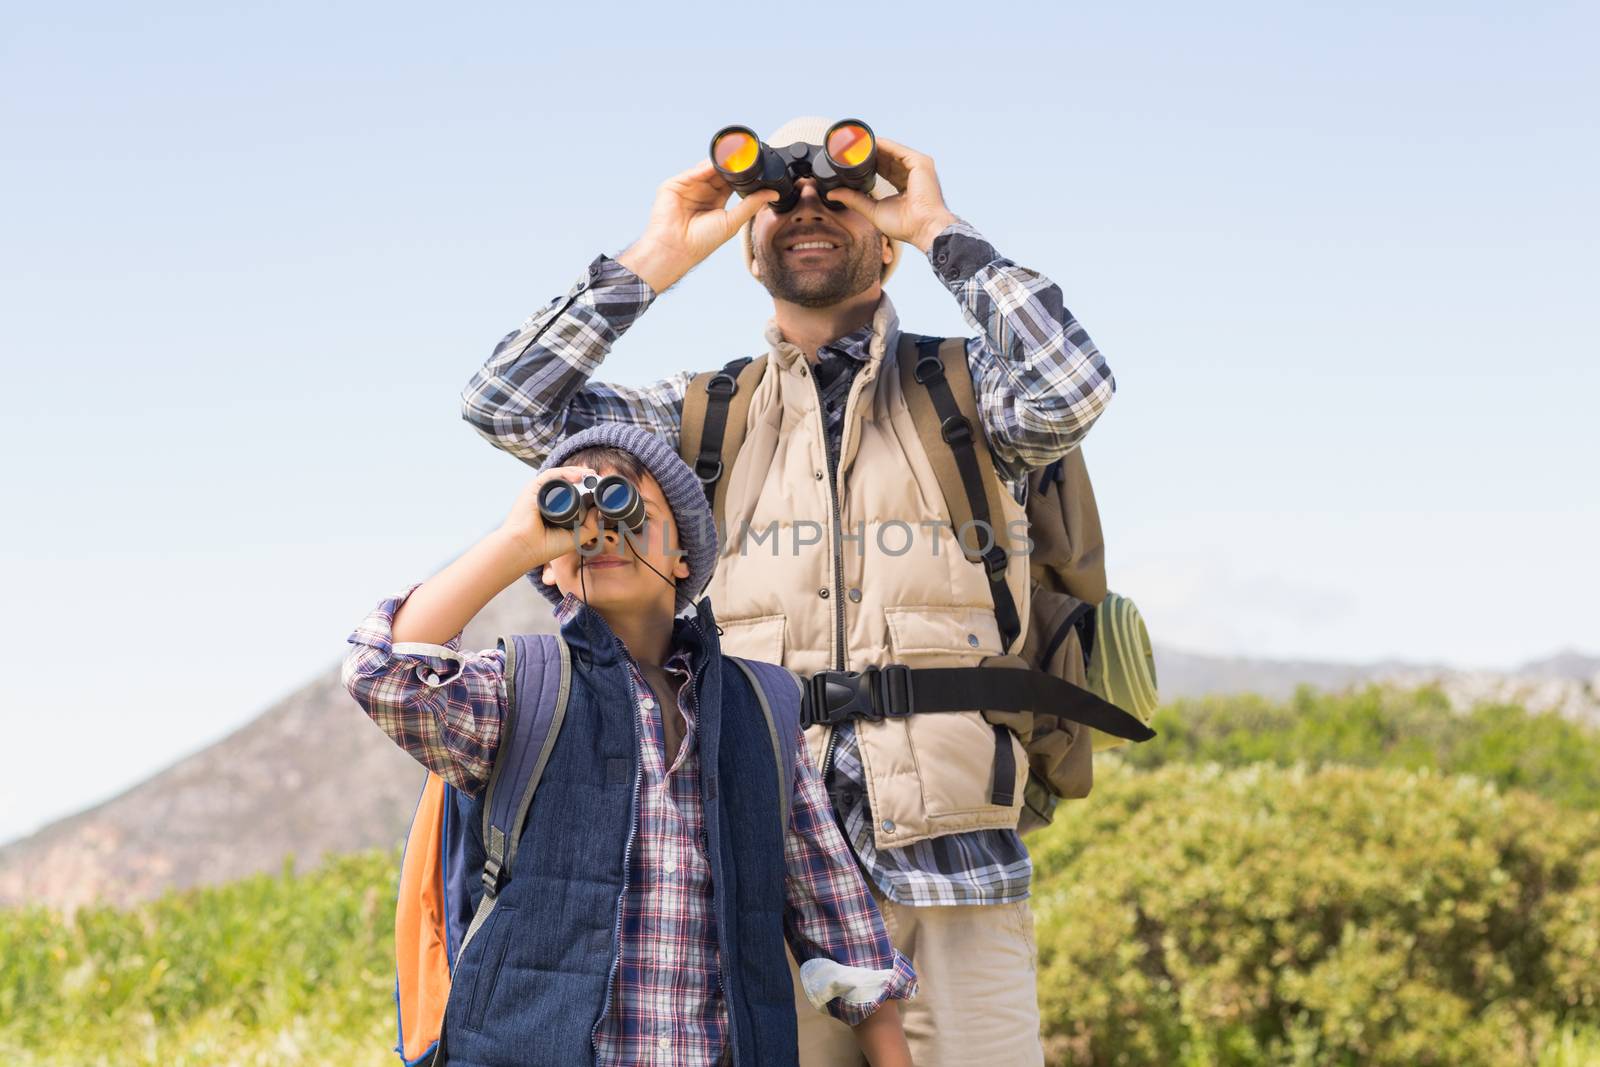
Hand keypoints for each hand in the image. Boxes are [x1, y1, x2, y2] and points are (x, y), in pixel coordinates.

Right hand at [498, 466, 602, 570]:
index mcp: (555, 507)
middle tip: (599, 479)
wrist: (524, 549)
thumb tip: (599, 509)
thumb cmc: (545, 546)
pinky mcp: (533, 488)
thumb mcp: (576, 537)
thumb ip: (591, 526)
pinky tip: (578, 476)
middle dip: (585, 477)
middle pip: (568, 481)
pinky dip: (565, 473)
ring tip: (592, 475)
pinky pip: (551, 475)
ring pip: (561, 476)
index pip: (573, 492)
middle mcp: (547, 497)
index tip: (601, 488)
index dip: (587, 488)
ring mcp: (540, 492)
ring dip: (578, 472)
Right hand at [617, 162, 780, 292]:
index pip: (730, 181)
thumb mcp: (732, 221)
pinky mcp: (675, 185)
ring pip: (706, 168)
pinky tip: (718, 164)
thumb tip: (773, 194)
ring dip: (720, 163)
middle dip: (731, 165)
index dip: (741, 173)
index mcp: (716, 200)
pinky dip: (705, 167)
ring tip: (735, 156)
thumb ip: (751, 205)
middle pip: (719, 171)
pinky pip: (693, 171)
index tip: (755, 165)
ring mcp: (688, 187)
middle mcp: (702, 191)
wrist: (677, 248)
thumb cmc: (702, 242)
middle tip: (746, 156)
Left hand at [829, 136, 958, 253]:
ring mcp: (918, 167)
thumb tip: (832, 194)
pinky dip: (884, 146)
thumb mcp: (873, 209)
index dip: (869, 164)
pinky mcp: (920, 163)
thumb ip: (854, 199)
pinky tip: (869, 143)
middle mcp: (912, 174)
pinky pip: (898, 150)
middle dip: (869, 153)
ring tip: (856, 142)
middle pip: (888, 158)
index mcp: (905, 186)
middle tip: (849, 147)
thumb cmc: (904, 225)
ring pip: (892, 152)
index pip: (885, 170)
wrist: (922, 228)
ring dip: (874, 146)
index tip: (851, 159)